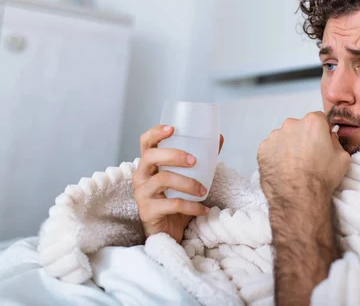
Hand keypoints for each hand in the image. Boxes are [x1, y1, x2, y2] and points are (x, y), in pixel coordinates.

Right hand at [133, 125, 223, 242]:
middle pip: (150, 157)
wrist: (169, 231)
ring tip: (204, 190)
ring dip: (188, 183)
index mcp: (149, 164)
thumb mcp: (188, 176)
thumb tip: (219, 138)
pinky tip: (204, 209)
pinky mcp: (148, 212)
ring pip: (163, 180)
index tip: (172, 128)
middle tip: (193, 160)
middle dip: (173, 155)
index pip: (145, 142)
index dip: (155, 133)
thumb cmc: (176, 198)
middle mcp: (141, 176)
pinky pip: (172, 205)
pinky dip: (192, 206)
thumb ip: (201, 158)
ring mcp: (142, 194)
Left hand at [258, 112, 349, 204]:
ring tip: (293, 166)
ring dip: (288, 146)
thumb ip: (336, 141)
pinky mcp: (262, 149)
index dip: (321, 132)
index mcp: (312, 122)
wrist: (298, 198)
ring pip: (283, 137)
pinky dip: (275, 156)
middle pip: (299, 127)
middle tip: (307, 157)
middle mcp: (291, 124)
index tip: (321, 144)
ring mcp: (274, 136)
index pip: (319, 119)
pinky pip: (271, 149)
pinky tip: (282, 169)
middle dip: (303, 138)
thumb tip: (329, 137)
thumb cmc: (322, 177)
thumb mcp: (343, 158)